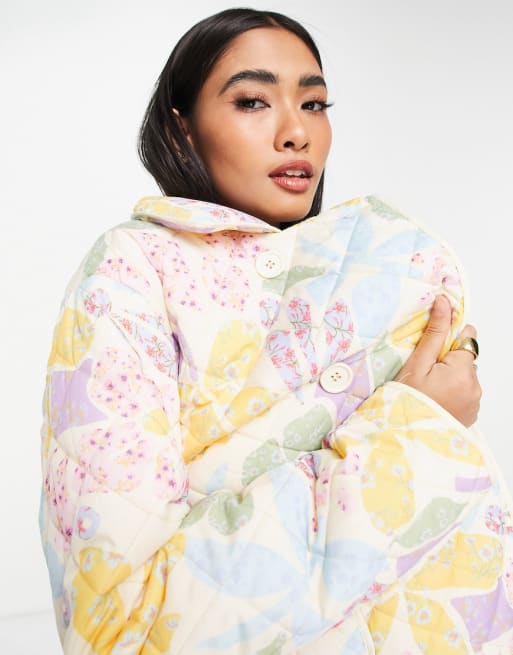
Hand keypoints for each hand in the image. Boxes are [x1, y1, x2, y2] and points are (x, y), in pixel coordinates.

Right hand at [394, 295, 480, 426]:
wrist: (406, 439)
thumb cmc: (408, 401)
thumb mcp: (417, 363)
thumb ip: (435, 332)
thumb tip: (444, 301)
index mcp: (464, 369)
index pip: (467, 336)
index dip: (447, 340)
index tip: (430, 352)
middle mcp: (475, 385)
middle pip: (465, 358)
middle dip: (447, 361)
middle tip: (423, 375)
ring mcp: (474, 402)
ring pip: (464, 376)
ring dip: (449, 378)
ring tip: (427, 391)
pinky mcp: (470, 414)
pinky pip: (464, 394)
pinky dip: (452, 394)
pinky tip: (434, 401)